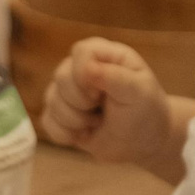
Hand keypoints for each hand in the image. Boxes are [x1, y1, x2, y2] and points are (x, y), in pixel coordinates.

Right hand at [40, 38, 173, 172]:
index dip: (85, 75)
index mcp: (102, 54)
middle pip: (61, 77)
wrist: (145, 142)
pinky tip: (84, 134)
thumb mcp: (139, 91)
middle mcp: (81, 69)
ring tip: (97, 123)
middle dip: (81, 102)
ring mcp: (68, 92)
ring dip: (75, 120)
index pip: (80, 52)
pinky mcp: (61, 115)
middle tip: (102, 110)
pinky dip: (65, 134)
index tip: (101, 93)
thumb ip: (114, 77)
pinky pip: (47, 121)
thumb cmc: (146, 110)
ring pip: (51, 100)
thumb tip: (86, 69)